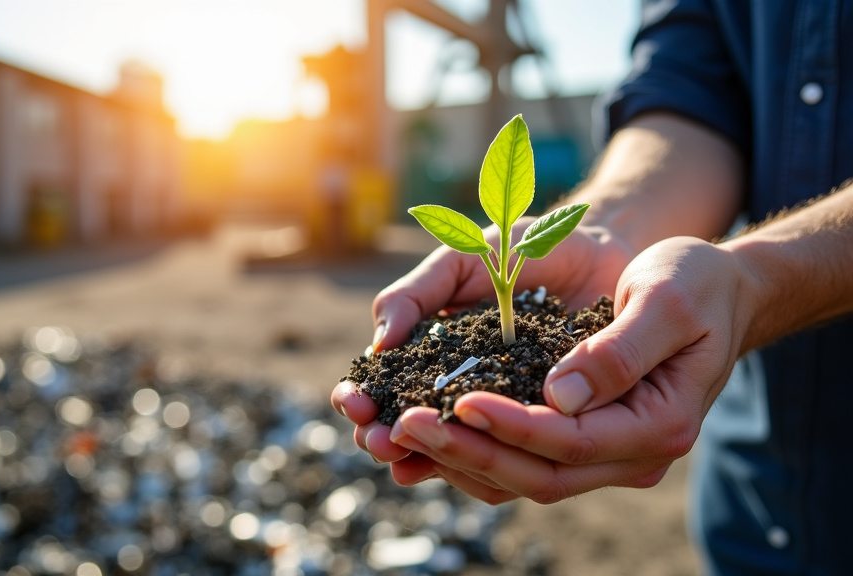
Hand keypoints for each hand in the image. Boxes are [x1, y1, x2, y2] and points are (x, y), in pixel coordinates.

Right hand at [331, 221, 635, 483]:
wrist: (598, 249)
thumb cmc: (521, 249)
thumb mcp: (462, 260)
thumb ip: (416, 294)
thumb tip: (379, 344)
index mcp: (427, 350)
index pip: (382, 383)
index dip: (361, 396)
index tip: (355, 401)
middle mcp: (457, 386)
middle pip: (408, 425)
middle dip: (384, 437)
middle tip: (378, 440)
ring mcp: (499, 409)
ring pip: (454, 446)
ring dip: (425, 458)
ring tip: (405, 461)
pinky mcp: (543, 422)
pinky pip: (512, 449)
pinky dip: (487, 463)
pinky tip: (468, 468)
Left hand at [381, 236, 754, 502]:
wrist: (707, 286)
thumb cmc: (692, 282)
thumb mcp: (666, 299)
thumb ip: (619, 351)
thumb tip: (560, 398)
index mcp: (659, 423)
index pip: (571, 441)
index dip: (511, 427)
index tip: (458, 401)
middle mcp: (630, 452)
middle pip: (537, 474)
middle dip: (466, 452)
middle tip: (401, 426)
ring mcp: (602, 452)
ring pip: (519, 478)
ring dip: (454, 460)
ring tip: (393, 436)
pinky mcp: (576, 436)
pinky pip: (517, 459)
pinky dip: (468, 451)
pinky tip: (419, 438)